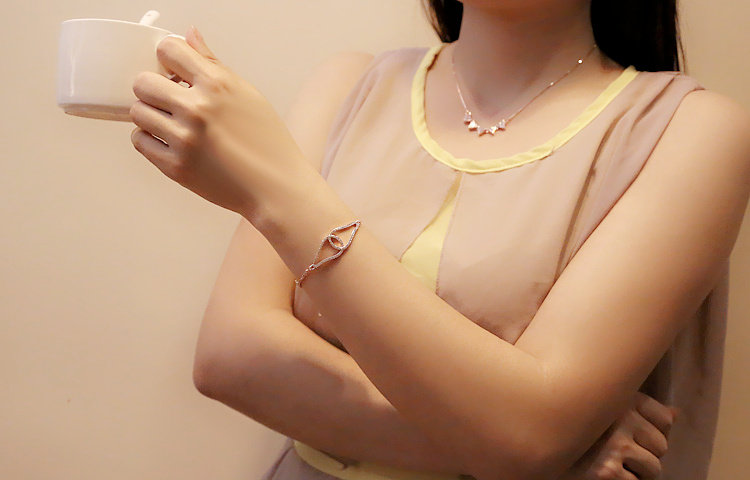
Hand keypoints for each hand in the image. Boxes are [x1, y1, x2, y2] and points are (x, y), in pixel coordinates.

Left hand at [129, 26, 314, 218]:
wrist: (276, 188)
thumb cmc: (268, 143)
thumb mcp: (247, 94)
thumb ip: (213, 64)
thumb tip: (190, 35)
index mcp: (218, 85)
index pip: (168, 49)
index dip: (168, 58)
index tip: (173, 70)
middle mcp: (198, 109)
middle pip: (143, 82)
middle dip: (153, 89)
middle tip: (169, 101)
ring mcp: (184, 139)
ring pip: (137, 112)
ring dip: (150, 115)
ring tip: (172, 123)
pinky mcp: (175, 167)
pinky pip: (140, 141)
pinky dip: (150, 139)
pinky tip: (171, 141)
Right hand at [560, 392, 676, 479]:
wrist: (538, 444)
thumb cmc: (574, 429)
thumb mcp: (605, 410)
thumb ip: (639, 410)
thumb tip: (676, 413)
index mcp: (619, 398)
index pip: (664, 418)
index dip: (654, 433)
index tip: (635, 436)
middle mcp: (620, 418)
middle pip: (661, 445)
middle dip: (646, 455)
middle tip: (620, 454)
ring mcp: (615, 445)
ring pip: (653, 469)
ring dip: (638, 473)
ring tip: (612, 464)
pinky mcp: (607, 471)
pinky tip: (604, 472)